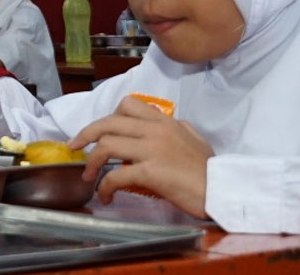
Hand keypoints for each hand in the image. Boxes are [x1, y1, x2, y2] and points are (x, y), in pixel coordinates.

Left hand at [70, 95, 212, 217]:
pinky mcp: (151, 172)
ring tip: (89, 176)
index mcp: (164, 121)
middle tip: (74, 146)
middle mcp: (156, 131)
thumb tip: (166, 123)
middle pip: (108, 123)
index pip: (127, 105)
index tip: (100, 130)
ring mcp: (152, 150)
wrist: (224, 191)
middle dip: (85, 134)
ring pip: (106, 145)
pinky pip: (116, 175)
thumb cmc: (210, 170)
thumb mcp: (195, 139)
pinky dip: (104, 186)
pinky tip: (105, 195)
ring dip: (91, 162)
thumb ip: (177, 128)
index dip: (108, 116)